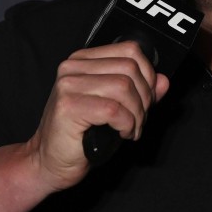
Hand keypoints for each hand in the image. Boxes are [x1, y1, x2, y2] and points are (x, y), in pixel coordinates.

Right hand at [27, 40, 169, 191]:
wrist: (49, 161)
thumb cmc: (81, 136)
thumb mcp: (117, 109)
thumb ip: (139, 92)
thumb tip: (163, 81)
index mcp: (83, 61)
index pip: (130, 50)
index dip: (148, 76)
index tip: (146, 100)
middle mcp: (73, 67)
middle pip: (130, 68)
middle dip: (144, 98)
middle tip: (139, 120)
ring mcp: (68, 85)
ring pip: (124, 87)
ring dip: (137, 114)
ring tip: (130, 129)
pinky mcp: (69, 106)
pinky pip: (114, 109)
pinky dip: (126, 124)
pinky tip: (121, 133)